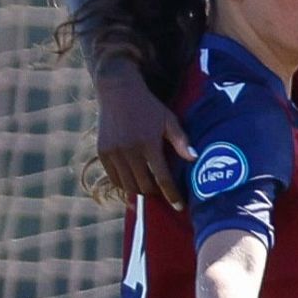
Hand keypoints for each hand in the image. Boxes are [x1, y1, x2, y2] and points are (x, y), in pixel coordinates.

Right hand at [94, 58, 195, 210]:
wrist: (118, 91)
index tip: (179, 206)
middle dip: (156, 193)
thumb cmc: (149, 107)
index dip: (172, 195)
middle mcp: (129, 151)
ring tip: (149, 187)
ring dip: (140, 191)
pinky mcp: (103, 153)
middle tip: (163, 192)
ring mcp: (114, 153)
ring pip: (129, 186)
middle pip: (144, 186)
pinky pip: (115, 179)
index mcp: (148, 144)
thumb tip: (194, 158)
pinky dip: (125, 184)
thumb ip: (180, 140)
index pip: (162, 178)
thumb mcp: (168, 120)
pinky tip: (134, 182)